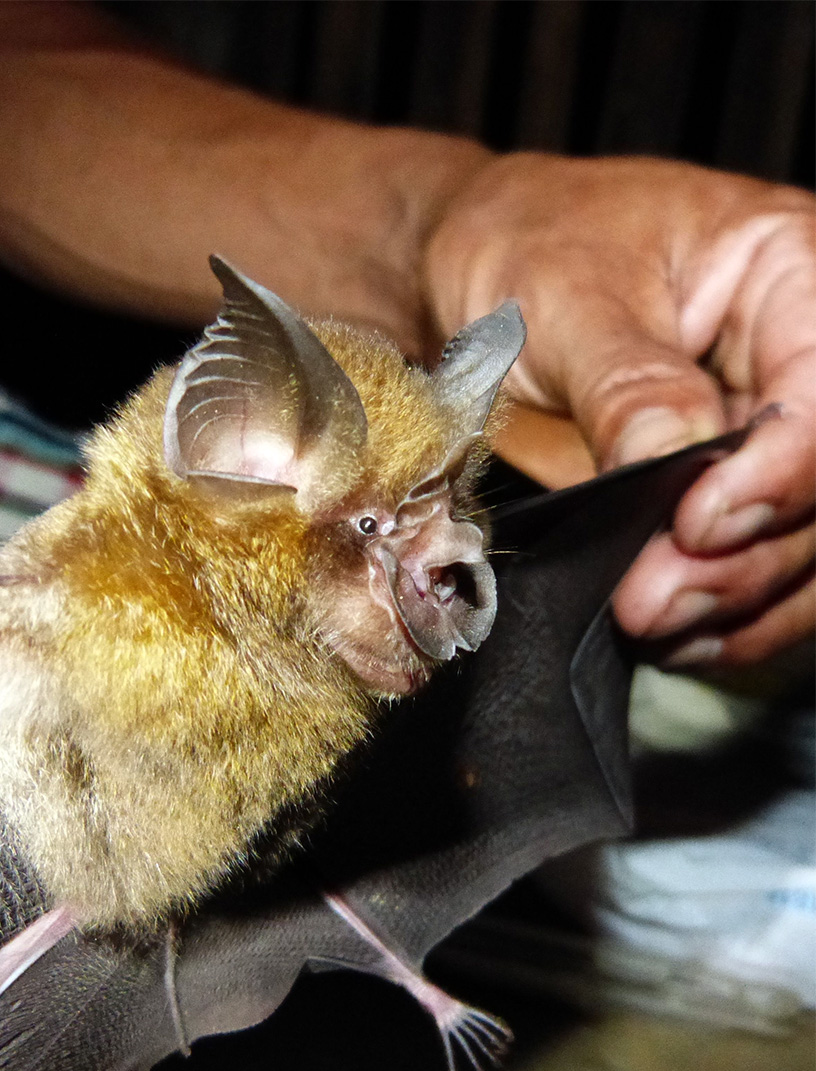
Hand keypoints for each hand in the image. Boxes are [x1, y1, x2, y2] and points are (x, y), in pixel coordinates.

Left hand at [423, 153, 814, 666]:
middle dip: (746, 558)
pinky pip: (763, 569)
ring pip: (809, 544)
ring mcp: (769, 435)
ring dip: (738, 600)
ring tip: (650, 621)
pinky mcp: (727, 491)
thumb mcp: (565, 298)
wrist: (474, 279)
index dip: (781, 472)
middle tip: (652, 599)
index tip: (698, 523)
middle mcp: (798, 362)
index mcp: (793, 274)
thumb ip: (628, 384)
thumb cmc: (528, 248)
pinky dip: (726, 614)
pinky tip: (674, 635)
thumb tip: (674, 463)